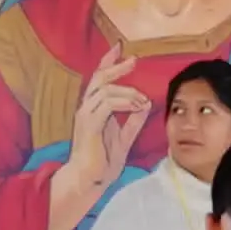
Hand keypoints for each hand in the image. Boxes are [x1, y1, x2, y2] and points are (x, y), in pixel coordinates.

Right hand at [66, 43, 150, 189]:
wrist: (89, 181)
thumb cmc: (102, 163)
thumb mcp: (124, 138)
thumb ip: (133, 121)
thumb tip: (145, 105)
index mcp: (94, 110)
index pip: (99, 80)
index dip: (108, 62)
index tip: (119, 48)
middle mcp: (87, 109)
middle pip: (99, 78)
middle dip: (116, 66)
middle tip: (133, 60)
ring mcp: (86, 116)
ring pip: (105, 90)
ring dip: (127, 91)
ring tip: (141, 100)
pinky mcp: (89, 125)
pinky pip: (106, 104)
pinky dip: (124, 102)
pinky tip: (136, 106)